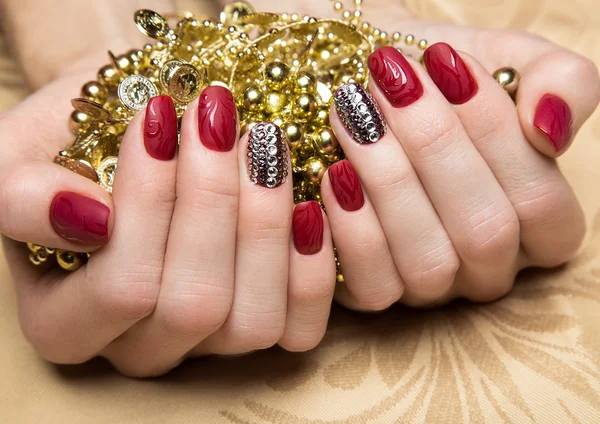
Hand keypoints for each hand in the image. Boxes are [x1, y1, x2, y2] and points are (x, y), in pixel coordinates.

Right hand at [0, 77, 336, 376]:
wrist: (132, 130)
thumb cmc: (76, 141)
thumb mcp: (19, 157)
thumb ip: (24, 199)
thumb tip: (89, 220)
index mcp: (68, 322)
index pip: (123, 287)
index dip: (151, 201)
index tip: (162, 118)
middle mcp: (141, 345)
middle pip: (196, 306)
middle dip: (214, 202)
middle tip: (218, 121)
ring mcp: (208, 344)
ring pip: (253, 320)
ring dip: (266, 224)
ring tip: (263, 146)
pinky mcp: (264, 324)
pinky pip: (301, 327)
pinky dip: (311, 265)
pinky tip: (306, 205)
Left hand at [325, 48, 597, 309]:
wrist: (375, 91)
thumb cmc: (443, 81)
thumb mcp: (511, 61)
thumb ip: (562, 82)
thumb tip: (549, 128)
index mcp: (540, 222)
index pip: (539, 199)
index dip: (493, 131)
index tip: (442, 62)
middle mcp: (489, 264)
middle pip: (485, 234)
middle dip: (434, 148)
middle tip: (389, 82)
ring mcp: (433, 286)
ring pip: (427, 263)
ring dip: (386, 180)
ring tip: (352, 114)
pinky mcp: (375, 291)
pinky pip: (373, 286)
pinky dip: (351, 229)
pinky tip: (335, 172)